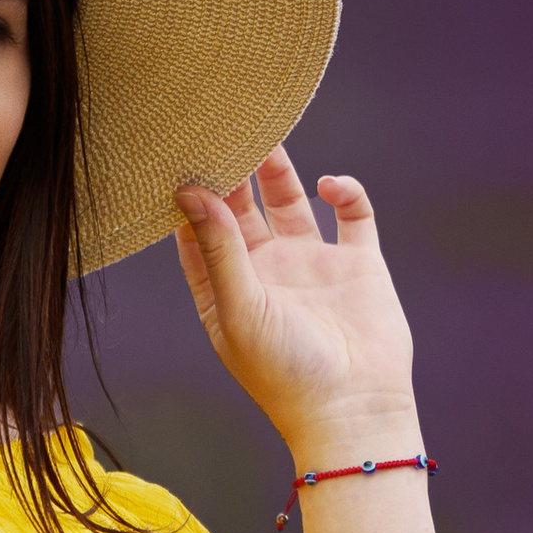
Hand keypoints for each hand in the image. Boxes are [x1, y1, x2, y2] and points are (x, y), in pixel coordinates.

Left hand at [172, 147, 416, 459]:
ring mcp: (311, 265)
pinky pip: (351, 211)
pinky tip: (330, 184)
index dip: (187, 194)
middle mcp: (266, 272)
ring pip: (288, 200)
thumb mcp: (240, 308)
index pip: (197, 231)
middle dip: (229, 169)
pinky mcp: (357, 263)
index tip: (175, 151)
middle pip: (239, 206)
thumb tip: (190, 191)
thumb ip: (218, 248)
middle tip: (218, 124)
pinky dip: (344, 190)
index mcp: (226, 289)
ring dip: (277, 167)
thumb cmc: (286, 373)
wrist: (356, 408)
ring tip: (264, 128)